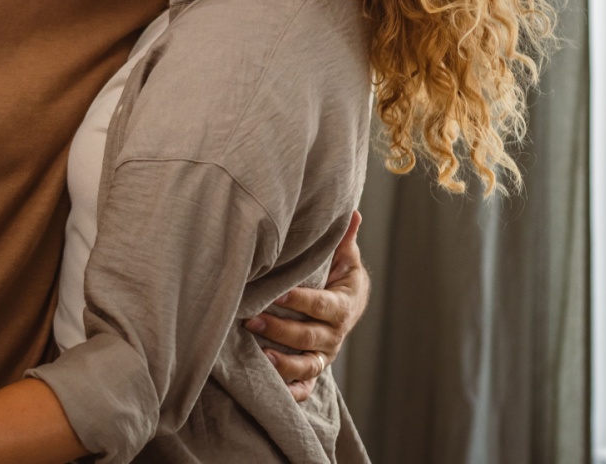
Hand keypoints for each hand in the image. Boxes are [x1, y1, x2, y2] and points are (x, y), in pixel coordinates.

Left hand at [245, 211, 368, 401]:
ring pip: (307, 365)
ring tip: (260, 356)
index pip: (322, 305)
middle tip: (252, 320)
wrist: (348, 306)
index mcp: (342, 306)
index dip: (301, 301)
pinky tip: (275, 392)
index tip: (278, 293)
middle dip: (281, 330)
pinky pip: (306, 387)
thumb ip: (344, 240)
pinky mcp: (314, 370)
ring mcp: (324, 355)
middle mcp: (334, 335)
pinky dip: (293, 392)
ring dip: (284, 363)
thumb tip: (353, 213)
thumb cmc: (339, 276)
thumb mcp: (344, 258)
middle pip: (309, 337)